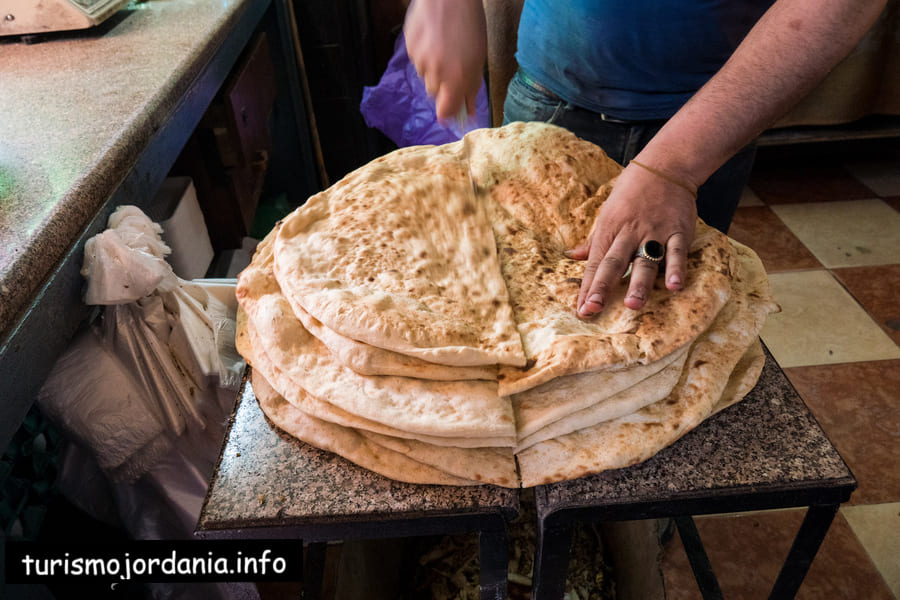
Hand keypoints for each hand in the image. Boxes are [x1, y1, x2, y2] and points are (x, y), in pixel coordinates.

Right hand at [404, 0, 486, 120]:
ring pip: (424, 75)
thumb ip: (472, 87)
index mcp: (456, 79)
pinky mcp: (409, 48)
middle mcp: (435, 73)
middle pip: (434, 92)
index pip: (445, 110)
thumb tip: (468, 110)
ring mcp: (420, 60)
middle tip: (452, 67)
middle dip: (442, 85)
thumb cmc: (469, 24)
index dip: (448, 113)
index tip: (452, 111)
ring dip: (433, 68)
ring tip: (443, 46)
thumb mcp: (478, 58)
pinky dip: (424, 54)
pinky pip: (416, 60)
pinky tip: (433, 38)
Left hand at [569, 162, 697, 317]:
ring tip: (632, 304)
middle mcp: (629, 233)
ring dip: (638, 283)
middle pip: (613, 263)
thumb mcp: (607, 213)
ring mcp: (654, 232)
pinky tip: (674, 286)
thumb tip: (573, 256)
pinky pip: (676, 253)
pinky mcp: (678, 231)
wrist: (665, 166)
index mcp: (609, 230)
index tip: (582, 310)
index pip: (595, 263)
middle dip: (602, 286)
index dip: (587, 287)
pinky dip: (676, 269)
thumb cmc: (631, 192)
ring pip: (645, 261)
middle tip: (593, 308)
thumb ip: (593, 240)